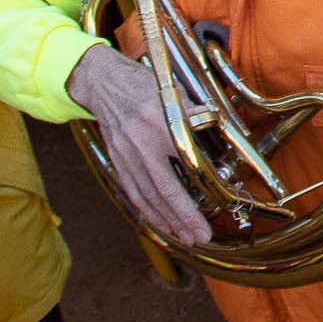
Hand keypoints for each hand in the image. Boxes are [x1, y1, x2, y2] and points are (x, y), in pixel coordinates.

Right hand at [65, 44, 211, 248]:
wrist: (104, 83)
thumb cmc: (144, 85)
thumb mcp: (175, 92)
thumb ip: (197, 113)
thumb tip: (218, 126)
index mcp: (160, 122)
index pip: (183, 165)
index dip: (193, 193)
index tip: (210, 211)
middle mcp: (141, 142)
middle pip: (163, 189)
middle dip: (182, 218)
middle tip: (198, 238)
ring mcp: (126, 155)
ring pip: (146, 195)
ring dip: (166, 219)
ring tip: (183, 237)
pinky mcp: (117, 161)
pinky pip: (132, 191)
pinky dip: (147, 209)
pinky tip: (158, 221)